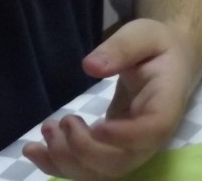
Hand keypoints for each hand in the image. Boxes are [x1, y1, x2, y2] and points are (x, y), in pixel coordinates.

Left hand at [23, 19, 191, 180]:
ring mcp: (132, 148)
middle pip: (120, 161)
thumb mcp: (144, 35)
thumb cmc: (156, 47)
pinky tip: (34, 149)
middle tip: (65, 119)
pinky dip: (56, 165)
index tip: (96, 126)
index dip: (124, 136)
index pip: (152, 130)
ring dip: (65, 158)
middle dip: (83, 148)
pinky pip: (86, 171)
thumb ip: (122, 47)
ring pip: (99, 173)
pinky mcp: (113, 152)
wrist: (167, 64)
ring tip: (48, 126)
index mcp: (166, 103)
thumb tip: (91, 67)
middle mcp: (152, 135)